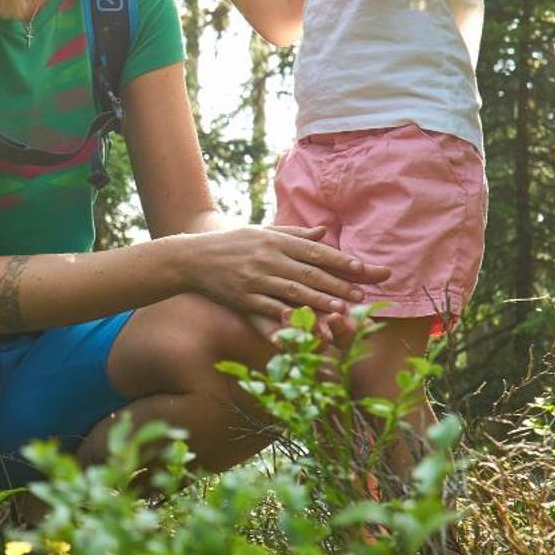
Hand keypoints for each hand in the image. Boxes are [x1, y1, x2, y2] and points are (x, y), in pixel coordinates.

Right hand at [176, 223, 388, 332]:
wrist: (191, 258)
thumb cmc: (231, 244)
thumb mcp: (262, 232)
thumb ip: (295, 234)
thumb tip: (324, 233)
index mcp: (276, 240)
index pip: (316, 251)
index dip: (342, 261)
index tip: (364, 269)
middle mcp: (268, 257)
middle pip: (310, 272)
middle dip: (339, 285)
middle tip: (362, 296)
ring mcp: (255, 278)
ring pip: (294, 291)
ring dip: (320, 301)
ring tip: (343, 310)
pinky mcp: (243, 298)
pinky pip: (270, 308)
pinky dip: (288, 316)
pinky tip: (305, 322)